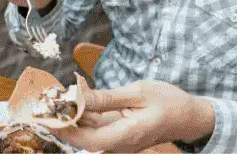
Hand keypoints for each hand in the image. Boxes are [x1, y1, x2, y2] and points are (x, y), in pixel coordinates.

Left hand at [55, 81, 214, 152]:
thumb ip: (106, 98)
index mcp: (126, 136)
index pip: (86, 140)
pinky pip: (95, 129)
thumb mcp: (137, 92)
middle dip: (63, 121)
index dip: (64, 128)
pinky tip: (77, 99)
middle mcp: (119, 145)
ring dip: (72, 118)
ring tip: (58, 97)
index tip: (47, 113)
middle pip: (83, 139)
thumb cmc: (168, 102)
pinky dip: (84, 116)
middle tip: (48, 101)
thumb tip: (78, 98)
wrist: (188, 117)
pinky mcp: (117, 136)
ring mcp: (118, 142)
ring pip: (87, 134)